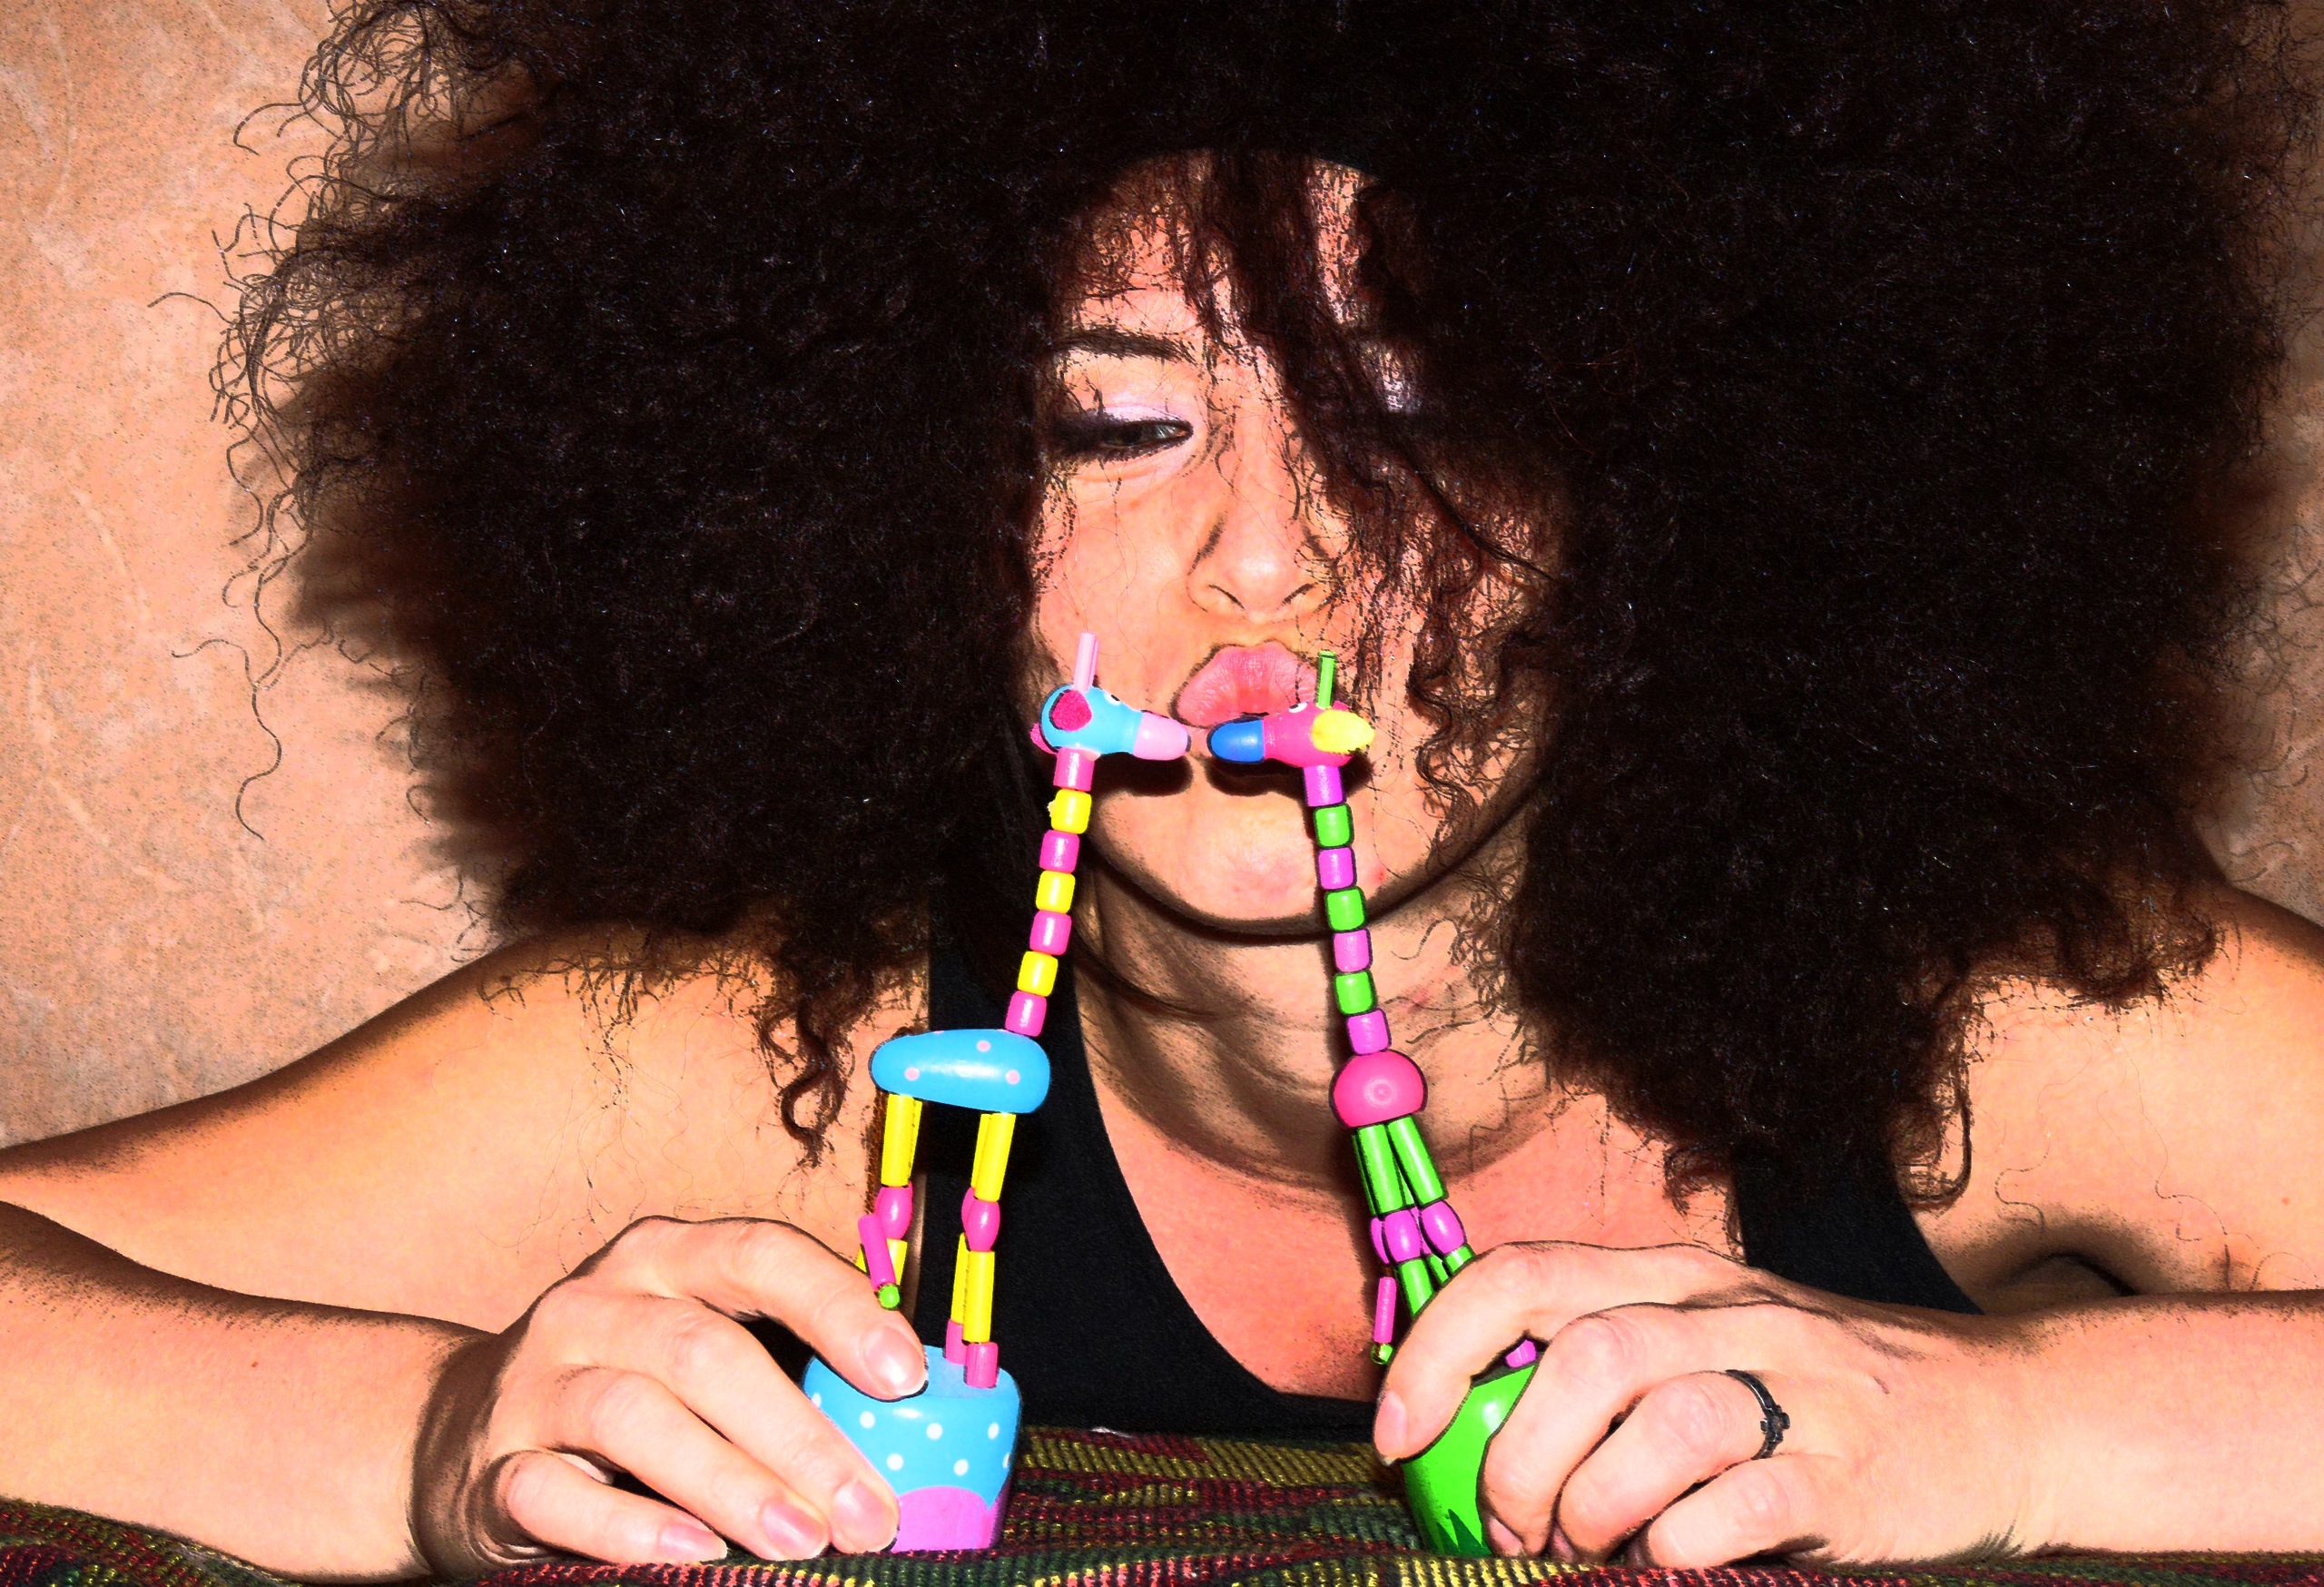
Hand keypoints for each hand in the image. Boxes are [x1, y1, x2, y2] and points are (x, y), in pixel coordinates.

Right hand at [412, 1216, 924, 1573]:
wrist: (453, 1431)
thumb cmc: (623, 1383)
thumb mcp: (692, 1341)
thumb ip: (782, 1359)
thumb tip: (913, 1415)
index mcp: (664, 1257)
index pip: (758, 1254)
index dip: (836, 1307)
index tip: (905, 1374)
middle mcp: (597, 1303)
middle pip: (705, 1351)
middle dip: (799, 1434)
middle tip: (868, 1509)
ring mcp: (537, 1381)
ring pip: (636, 1416)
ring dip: (730, 1482)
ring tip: (800, 1539)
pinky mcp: (494, 1466)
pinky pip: (555, 1493)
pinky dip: (629, 1526)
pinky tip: (695, 1553)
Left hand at [1373, 1241, 2040, 1565]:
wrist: (2007, 1415)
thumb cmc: (1819, 1391)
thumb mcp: (1707, 1340)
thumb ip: (1596, 1363)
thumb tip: (1454, 1423)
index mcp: (1674, 1278)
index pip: (1522, 1274)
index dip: (1439, 1348)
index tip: (1397, 1430)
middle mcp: (1731, 1316)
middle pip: (1584, 1352)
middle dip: (1514, 1451)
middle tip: (1502, 1525)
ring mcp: (1799, 1390)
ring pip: (1659, 1418)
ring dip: (1590, 1501)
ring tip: (1578, 1547)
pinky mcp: (1850, 1476)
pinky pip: (1739, 1504)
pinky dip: (1678, 1542)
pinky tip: (1663, 1561)